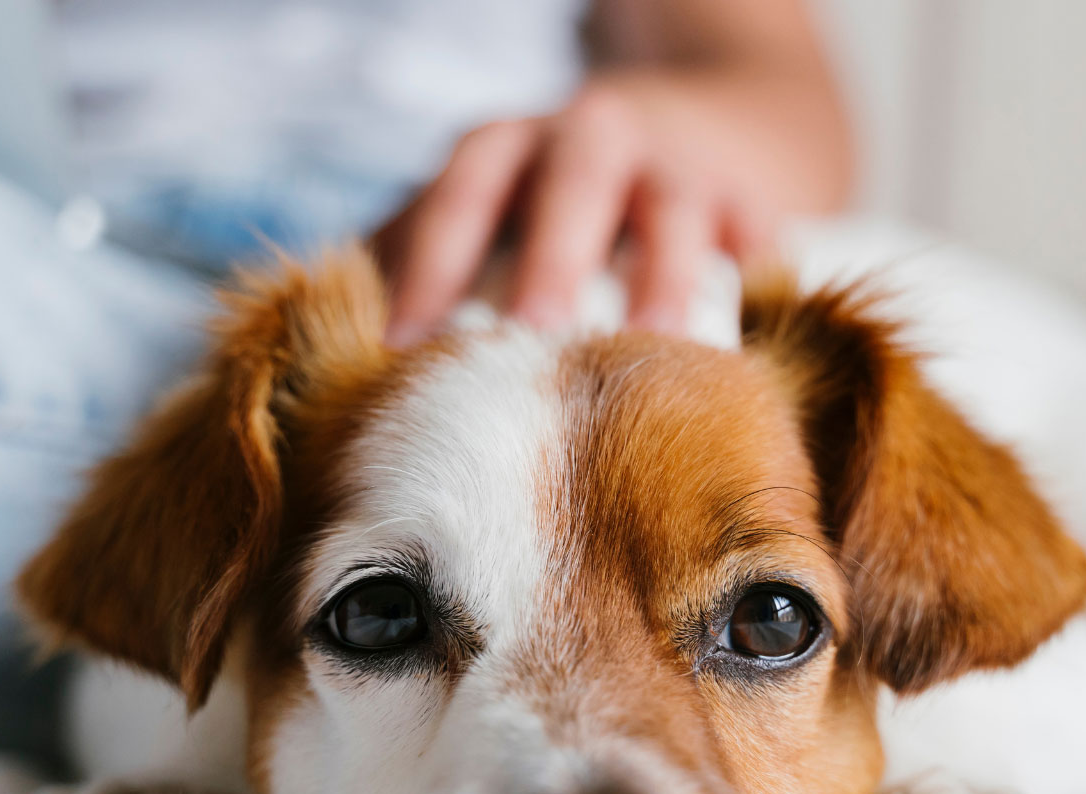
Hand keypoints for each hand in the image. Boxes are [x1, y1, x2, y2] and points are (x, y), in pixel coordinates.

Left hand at [376, 71, 845, 345]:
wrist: (693, 132)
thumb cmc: (547, 208)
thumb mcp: (478, 214)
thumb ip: (414, 267)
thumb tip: (326, 368)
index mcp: (507, 148)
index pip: (460, 195)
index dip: (431, 265)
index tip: (403, 347)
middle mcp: (592, 139)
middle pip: (570, 188)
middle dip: (549, 261)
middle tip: (532, 340)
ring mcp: (679, 164)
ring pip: (673, 210)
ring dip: (663, 277)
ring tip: (654, 348)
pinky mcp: (751, 198)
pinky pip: (759, 238)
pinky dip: (757, 279)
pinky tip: (748, 341)